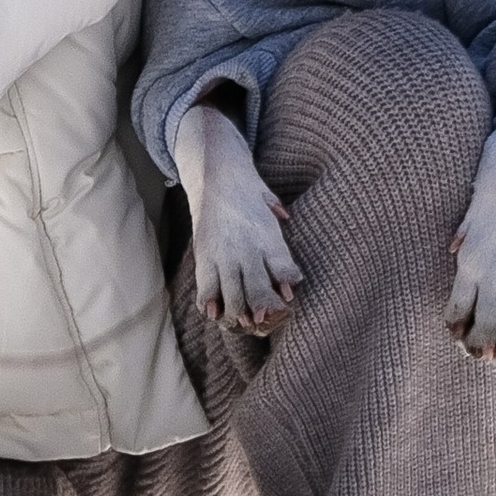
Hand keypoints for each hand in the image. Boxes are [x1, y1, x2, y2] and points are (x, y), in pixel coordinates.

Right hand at [175, 98, 298, 332]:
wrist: (215, 173)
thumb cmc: (249, 192)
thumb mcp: (273, 207)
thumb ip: (281, 235)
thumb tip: (292, 263)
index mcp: (268, 235)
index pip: (283, 268)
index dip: (286, 286)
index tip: (287, 298)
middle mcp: (247, 247)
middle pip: (258, 289)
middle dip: (262, 311)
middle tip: (262, 320)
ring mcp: (223, 253)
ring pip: (232, 295)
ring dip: (238, 314)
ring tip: (242, 322)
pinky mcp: (204, 256)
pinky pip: (206, 288)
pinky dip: (210, 304)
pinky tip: (214, 313)